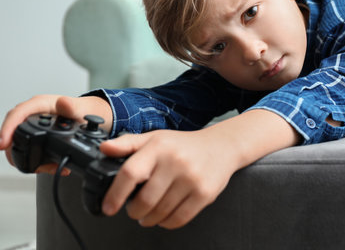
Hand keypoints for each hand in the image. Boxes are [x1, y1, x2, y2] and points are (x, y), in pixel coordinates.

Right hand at [0, 94, 111, 173]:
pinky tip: (49, 167)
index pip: (18, 113)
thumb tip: (62, 102)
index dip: (8, 127)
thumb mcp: (82, 108)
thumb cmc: (85, 110)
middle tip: (23, 164)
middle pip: (12, 129)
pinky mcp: (36, 135)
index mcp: (41, 104)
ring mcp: (33, 125)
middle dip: (13, 148)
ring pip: (18, 142)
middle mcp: (34, 113)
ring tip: (46, 168)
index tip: (3, 143)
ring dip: (27, 158)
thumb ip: (73, 106)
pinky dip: (36, 161)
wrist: (92, 117)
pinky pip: (27, 149)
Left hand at [100, 129, 238, 228]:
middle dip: (134, 211)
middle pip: (145, 200)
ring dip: (149, 219)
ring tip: (148, 214)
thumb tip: (104, 149)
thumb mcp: (155, 138)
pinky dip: (167, 223)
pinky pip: (179, 219)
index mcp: (159, 147)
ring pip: (161, 212)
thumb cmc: (184, 145)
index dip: (115, 194)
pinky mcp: (204, 193)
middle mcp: (175, 162)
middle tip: (134, 210)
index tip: (108, 207)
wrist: (222, 146)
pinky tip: (164, 216)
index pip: (130, 173)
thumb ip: (128, 144)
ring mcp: (191, 178)